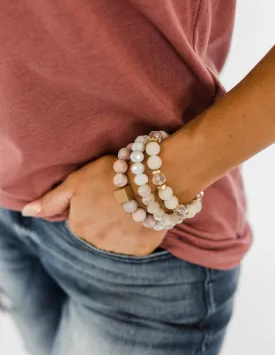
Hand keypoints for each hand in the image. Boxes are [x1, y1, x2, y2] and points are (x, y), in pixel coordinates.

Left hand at [21, 156, 166, 255]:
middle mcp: (96, 242)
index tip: (103, 191)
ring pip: (117, 239)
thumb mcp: (75, 182)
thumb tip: (26, 213)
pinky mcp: (141, 250)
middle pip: (97, 231)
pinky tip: (143, 215)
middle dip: (105, 218)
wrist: (150, 181)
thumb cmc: (111, 175)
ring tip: (134, 204)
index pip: (80, 220)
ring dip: (122, 226)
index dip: (92, 204)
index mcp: (79, 225)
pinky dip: (139, 232)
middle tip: (118, 198)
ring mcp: (119, 248)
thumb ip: (51, 200)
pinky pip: (136, 244)